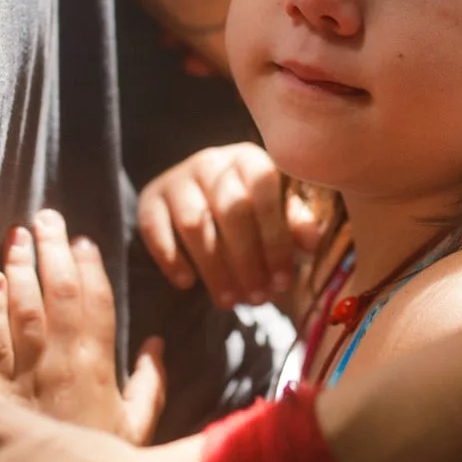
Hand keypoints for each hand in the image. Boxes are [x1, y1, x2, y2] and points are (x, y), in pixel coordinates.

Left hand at [0, 209, 165, 442]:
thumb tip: (154, 346)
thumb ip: (150, 386)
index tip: (82, 240)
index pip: (95, 305)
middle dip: (50, 253)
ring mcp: (24, 380)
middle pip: (54, 297)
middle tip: (45, 216)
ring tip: (17, 234)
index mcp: (98, 371)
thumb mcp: (139, 433)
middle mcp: (60, 368)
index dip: (88, 269)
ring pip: (21, 312)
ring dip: (20, 269)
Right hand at [138, 144, 322, 308]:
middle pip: (231, 210)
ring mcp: (177, 179)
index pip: (266, 192)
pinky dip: (171, 259)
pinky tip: (187, 284)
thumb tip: (312, 241)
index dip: (276, 239)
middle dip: (247, 260)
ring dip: (214, 268)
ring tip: (228, 301)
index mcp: (249, 159)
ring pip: (194, 223)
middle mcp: (211, 162)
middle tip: (257, 299)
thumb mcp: (275, 211)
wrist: (197, 196)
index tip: (283, 281)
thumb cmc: (248, 209)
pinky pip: (155, 229)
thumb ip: (294, 223)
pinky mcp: (149, 199)